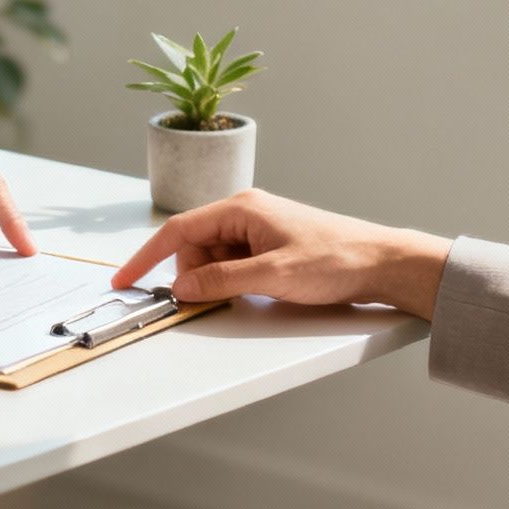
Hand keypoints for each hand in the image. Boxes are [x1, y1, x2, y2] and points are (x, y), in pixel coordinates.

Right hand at [111, 189, 451, 318]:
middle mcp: (246, 213)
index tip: (125, 280)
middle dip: (193, 275)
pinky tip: (253, 291)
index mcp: (242, 208)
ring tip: (248, 294)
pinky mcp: (270, 246)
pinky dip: (232, 281)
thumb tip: (182, 287)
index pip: (178, 230)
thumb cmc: (337, 260)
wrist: (382, 263)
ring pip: (213, 258)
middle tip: (207, 300)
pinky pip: (233, 264)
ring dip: (216, 280)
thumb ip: (221, 281)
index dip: (147, 257)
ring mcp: (258, 229)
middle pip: (194, 246)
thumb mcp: (272, 276)